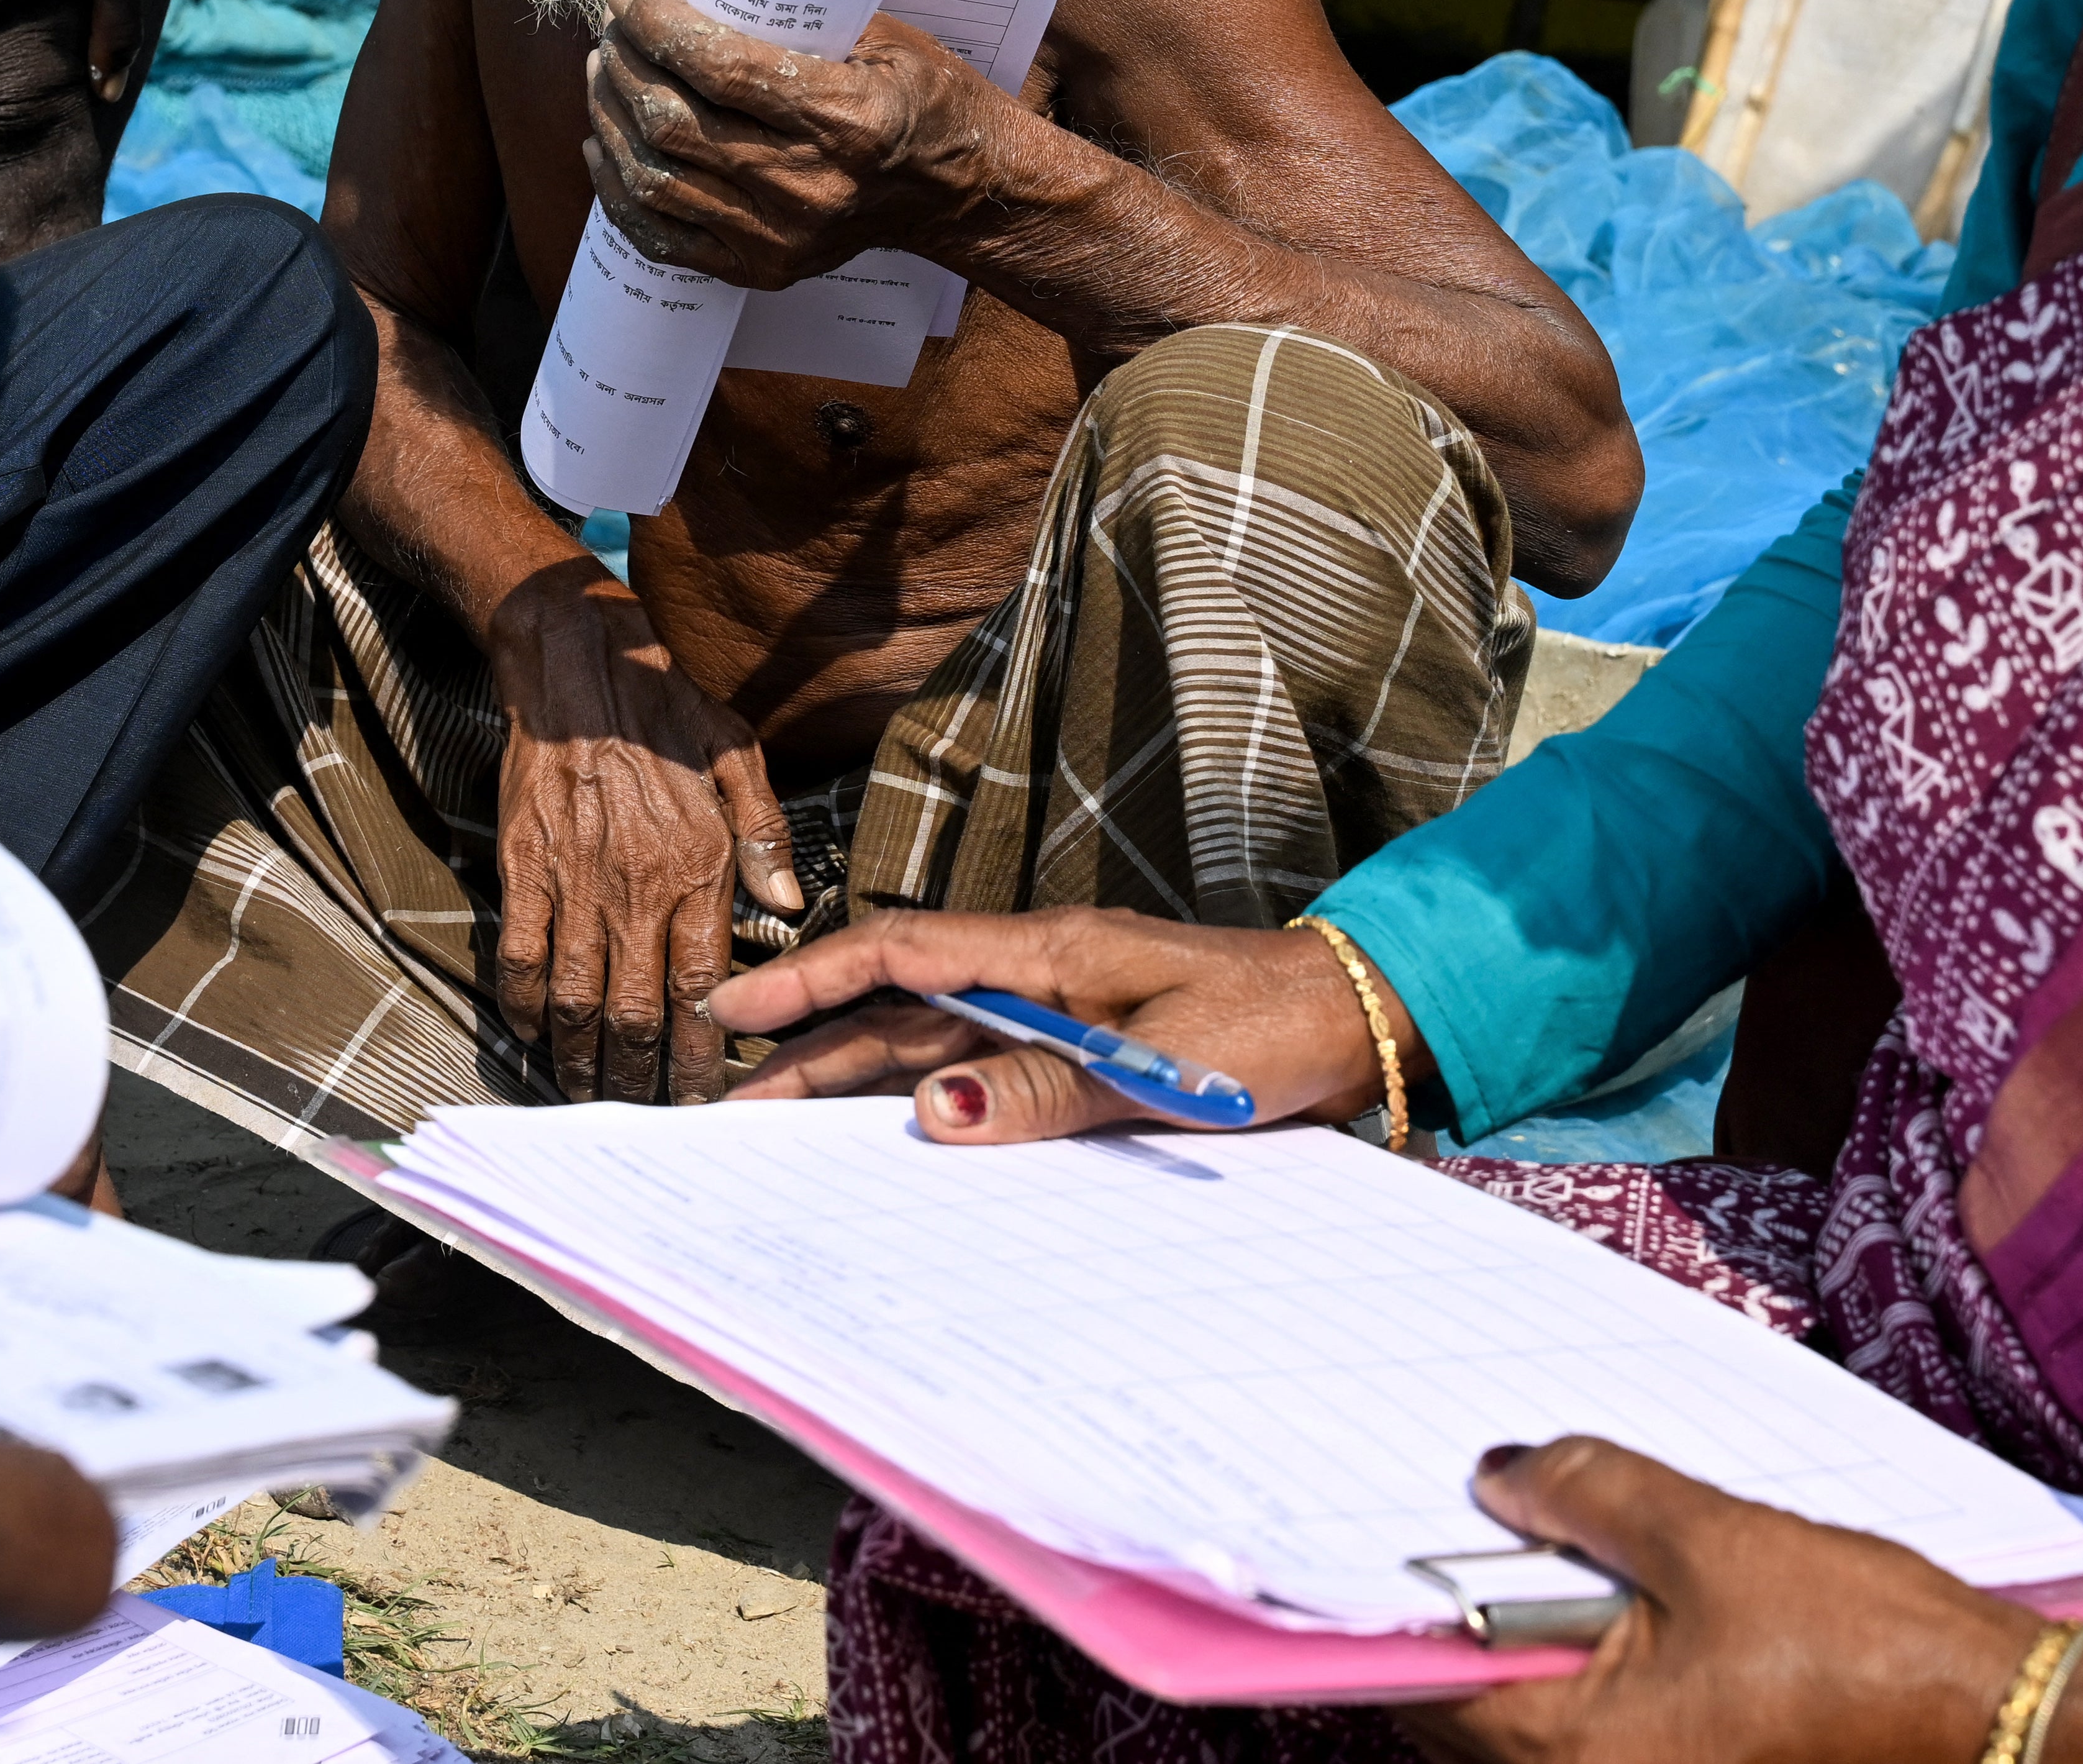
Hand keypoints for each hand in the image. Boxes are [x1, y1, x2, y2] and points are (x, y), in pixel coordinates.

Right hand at [486, 561, 802, 1102]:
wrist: (575, 665)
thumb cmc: (664, 710)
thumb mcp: (738, 756)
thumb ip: (766, 836)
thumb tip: (791, 910)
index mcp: (697, 866)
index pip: (703, 988)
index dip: (701, 1054)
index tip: (704, 1098)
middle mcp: (637, 886)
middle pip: (637, 1012)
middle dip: (640, 1078)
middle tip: (642, 1115)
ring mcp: (574, 882)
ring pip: (577, 999)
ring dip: (583, 1059)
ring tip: (590, 1094)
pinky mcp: (522, 870)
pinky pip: (520, 960)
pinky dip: (525, 1009)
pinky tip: (536, 1037)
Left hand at [583, 0, 1009, 289]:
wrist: (960, 192)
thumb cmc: (922, 99)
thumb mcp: (882, 39)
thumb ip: (797, 20)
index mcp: (844, 119)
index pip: (719, 67)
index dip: (658, 25)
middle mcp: (806, 186)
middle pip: (673, 123)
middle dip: (623, 65)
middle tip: (611, 29)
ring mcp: (779, 237)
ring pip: (654, 180)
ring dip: (610, 121)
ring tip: (602, 76)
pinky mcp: (761, 269)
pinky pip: (661, 237)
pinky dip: (619, 190)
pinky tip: (604, 147)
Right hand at [718, 906, 1408, 1141]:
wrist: (1351, 1021)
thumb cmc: (1267, 1029)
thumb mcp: (1156, 1065)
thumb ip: (1045, 1089)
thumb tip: (934, 1109)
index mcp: (1049, 952)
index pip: (900, 953)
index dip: (811, 981)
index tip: (736, 1011)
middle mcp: (1039, 974)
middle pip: (898, 1007)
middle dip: (809, 1048)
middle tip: (731, 1105)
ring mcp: (1057, 1009)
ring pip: (930, 1040)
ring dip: (855, 1077)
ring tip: (779, 1122)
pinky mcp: (1082, 1046)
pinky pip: (982, 1066)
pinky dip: (926, 1095)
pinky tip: (888, 1131)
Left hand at [1411, 1439, 2082, 1763]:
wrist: (2000, 1723)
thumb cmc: (1869, 1648)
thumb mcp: (1714, 1541)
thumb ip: (1591, 1498)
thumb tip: (1496, 1478)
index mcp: (1582, 1756)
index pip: (1433, 1686)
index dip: (1404, 1602)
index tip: (1383, 1526)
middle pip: (1482, 1703)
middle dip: (1480, 1606)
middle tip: (1483, 1506)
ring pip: (1547, 1709)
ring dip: (1544, 1627)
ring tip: (1563, 1532)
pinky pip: (1606, 1723)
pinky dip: (1598, 1657)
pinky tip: (1625, 1587)